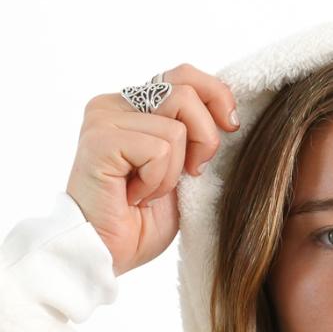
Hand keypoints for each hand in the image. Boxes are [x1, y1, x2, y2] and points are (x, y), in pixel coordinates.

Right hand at [64, 65, 238, 277]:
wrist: (105, 255)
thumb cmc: (138, 223)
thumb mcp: (181, 173)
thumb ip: (193, 137)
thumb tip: (229, 114)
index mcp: (133, 107)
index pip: (183, 76)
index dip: (215, 95)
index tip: (231, 126)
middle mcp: (114, 104)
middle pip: (185, 93)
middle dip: (203, 139)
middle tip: (188, 174)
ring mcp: (104, 118)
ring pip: (175, 129)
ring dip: (173, 173)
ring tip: (147, 192)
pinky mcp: (101, 139)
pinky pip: (159, 150)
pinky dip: (157, 181)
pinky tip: (134, 196)